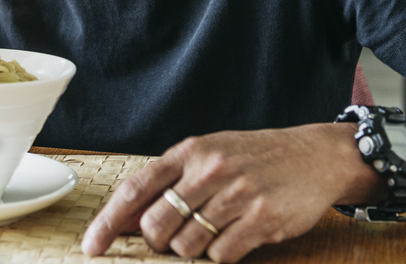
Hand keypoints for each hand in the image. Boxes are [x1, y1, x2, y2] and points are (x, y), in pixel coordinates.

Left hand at [81, 124, 373, 262]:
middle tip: (174, 236)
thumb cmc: (252, 158)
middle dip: (157, 241)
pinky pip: (222, 255)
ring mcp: (236, 195)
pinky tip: (235, 236)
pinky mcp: (263, 220)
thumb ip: (167, 183)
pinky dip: (221, 254)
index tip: (92, 246)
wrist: (313, 156)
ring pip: (186, 245)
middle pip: (156, 225)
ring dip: (191, 249)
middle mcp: (209, 171)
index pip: (135, 189)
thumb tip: (124, 220)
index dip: (109, 221)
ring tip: (211, 231)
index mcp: (189, 152)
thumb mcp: (206, 156)